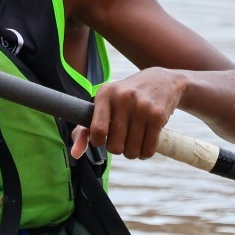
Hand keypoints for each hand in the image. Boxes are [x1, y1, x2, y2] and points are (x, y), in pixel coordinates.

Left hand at [70, 68, 188, 160]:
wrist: (160, 81)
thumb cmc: (124, 99)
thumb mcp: (103, 106)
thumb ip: (84, 130)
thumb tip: (74, 154)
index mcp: (105, 94)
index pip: (96, 130)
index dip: (98, 142)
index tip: (102, 138)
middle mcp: (123, 98)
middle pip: (114, 146)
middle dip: (117, 148)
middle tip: (121, 138)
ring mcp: (142, 106)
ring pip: (132, 151)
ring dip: (132, 152)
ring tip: (132, 141)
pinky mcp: (157, 116)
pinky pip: (148, 150)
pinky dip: (145, 153)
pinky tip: (144, 144)